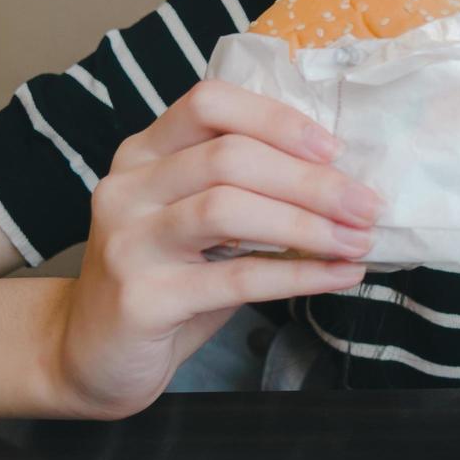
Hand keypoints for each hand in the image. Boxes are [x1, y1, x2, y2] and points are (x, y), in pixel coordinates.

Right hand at [51, 79, 384, 418]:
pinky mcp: (141, 298)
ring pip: (228, 209)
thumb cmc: (165, 277)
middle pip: (230, 158)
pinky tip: (339, 275)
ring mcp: (129, 242)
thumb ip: (247, 187)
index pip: (210, 104)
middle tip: (366, 203)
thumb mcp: (198, 219)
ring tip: (358, 239)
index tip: (333, 149)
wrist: (93, 356)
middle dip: (310, 180)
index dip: (276, 119)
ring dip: (307, 224)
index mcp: (144, 152)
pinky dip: (298, 275)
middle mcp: (127, 187)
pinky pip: (235, 278)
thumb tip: (343, 179)